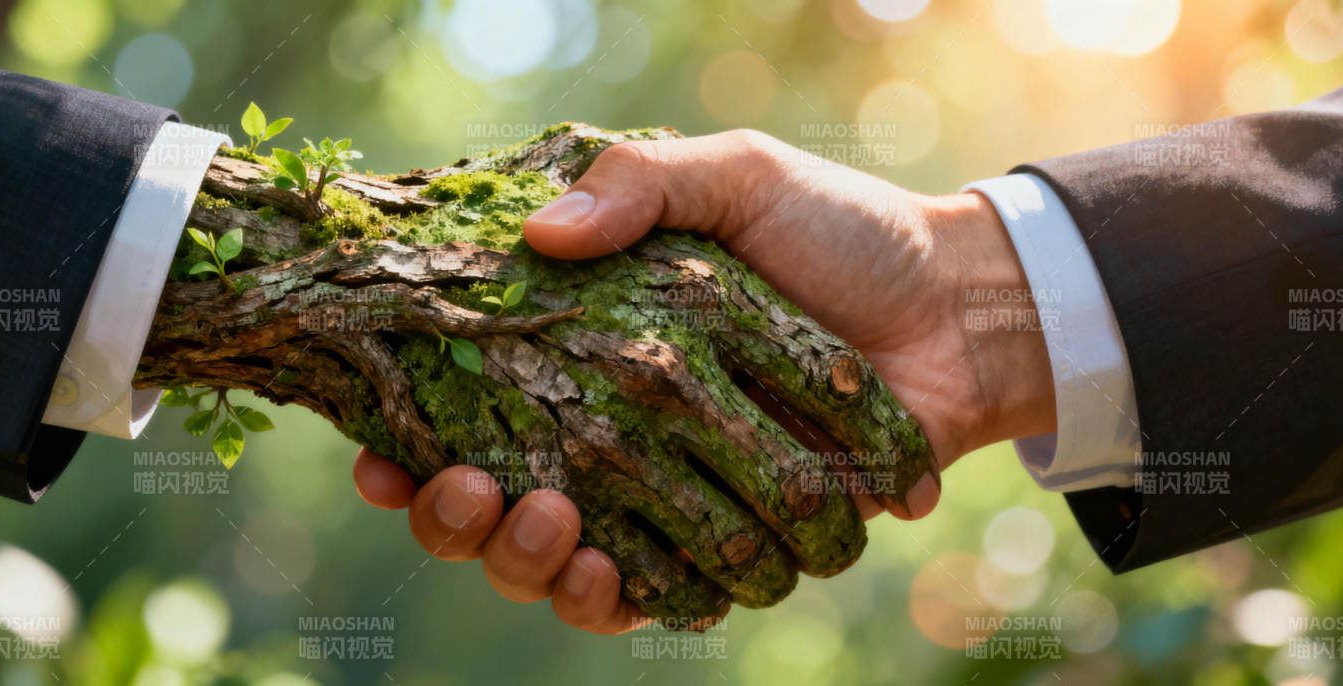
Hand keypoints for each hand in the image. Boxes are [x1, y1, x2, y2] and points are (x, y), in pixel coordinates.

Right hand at [353, 129, 1055, 631]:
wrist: (960, 308)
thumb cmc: (842, 233)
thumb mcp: (736, 179)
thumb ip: (642, 185)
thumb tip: (540, 234)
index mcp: (591, 353)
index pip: (469, 407)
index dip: (410, 443)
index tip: (381, 449)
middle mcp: (614, 434)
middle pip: (491, 510)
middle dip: (457, 522)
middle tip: (474, 489)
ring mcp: (669, 497)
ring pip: (556, 569)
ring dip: (528, 568)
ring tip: (554, 529)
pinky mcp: (732, 541)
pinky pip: (653, 599)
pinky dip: (620, 601)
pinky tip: (611, 575)